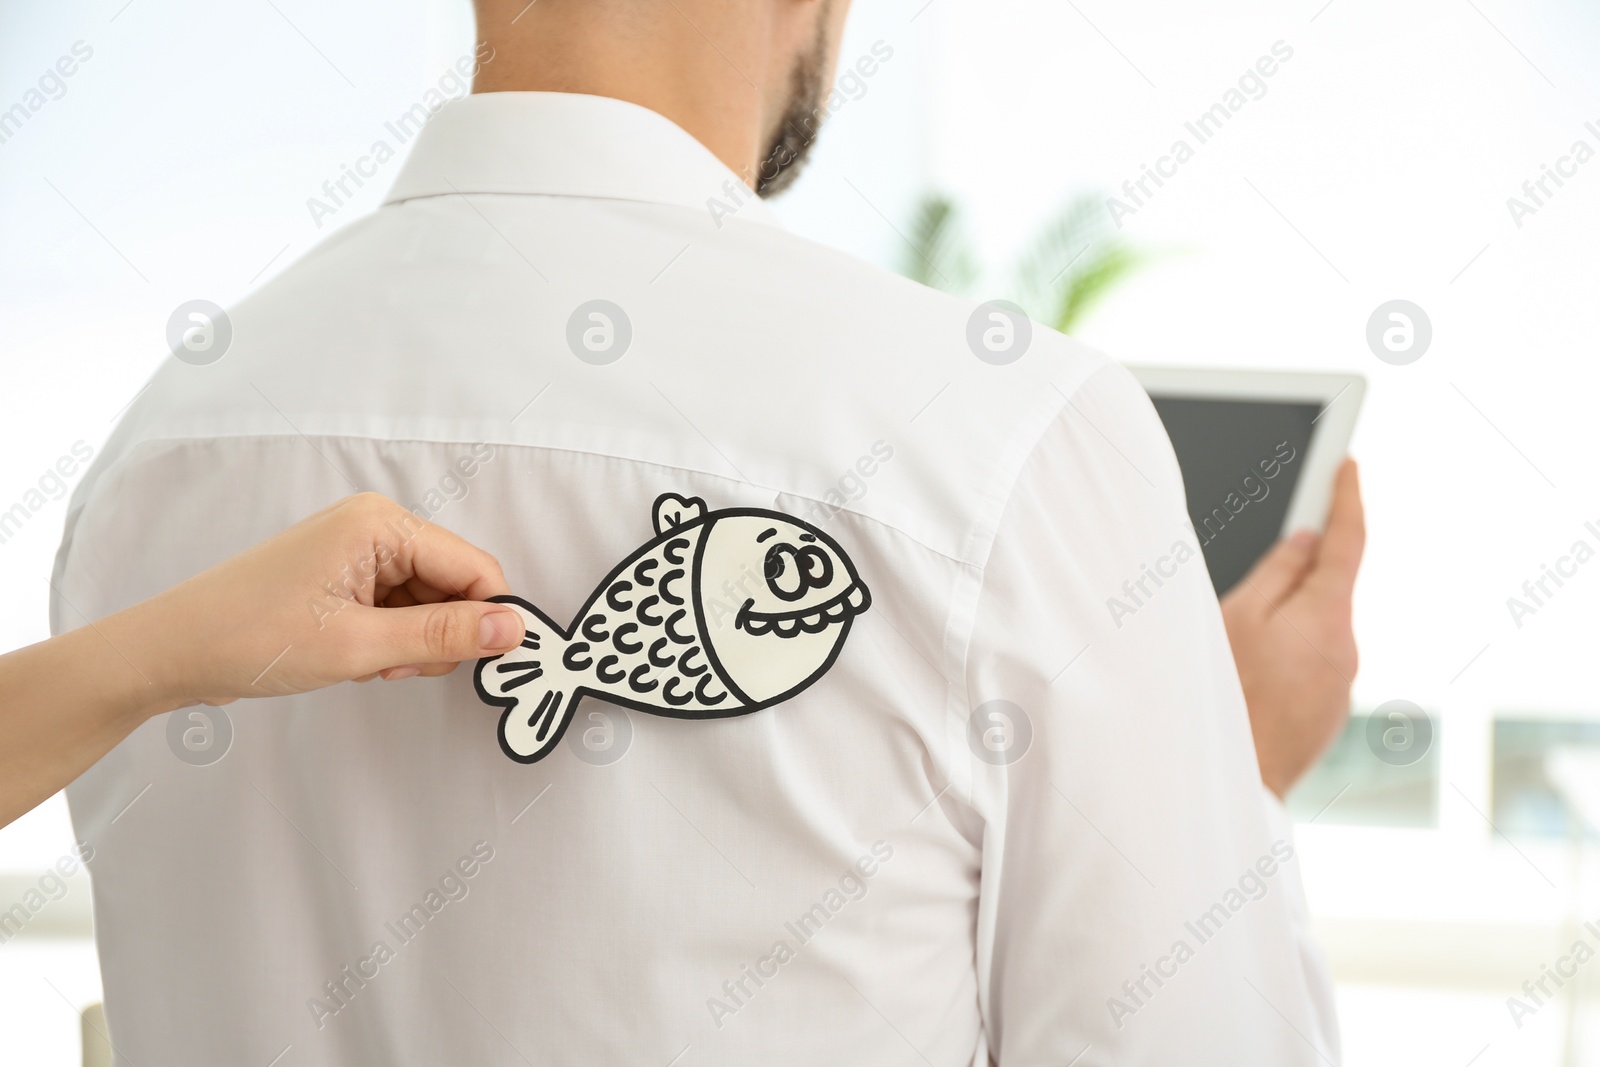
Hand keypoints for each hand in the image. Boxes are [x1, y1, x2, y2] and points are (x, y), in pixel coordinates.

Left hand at [105, 493, 525, 710]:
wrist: (170, 651)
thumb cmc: (251, 637)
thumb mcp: (360, 646)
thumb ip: (443, 635)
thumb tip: (514, 629)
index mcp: (382, 523)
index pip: (475, 568)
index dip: (488, 619)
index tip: (486, 665)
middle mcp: (374, 525)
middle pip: (454, 584)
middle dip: (440, 635)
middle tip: (396, 668)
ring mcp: (357, 550)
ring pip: (427, 601)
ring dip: (411, 643)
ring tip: (367, 664)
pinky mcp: (342, 575)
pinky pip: (397, 607)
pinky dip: (388, 640)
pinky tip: (355, 658)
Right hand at [1221, 460, 1364, 798]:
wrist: (1233, 782)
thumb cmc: (1226, 700)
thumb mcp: (1236, 619)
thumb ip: (1275, 574)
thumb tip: (1304, 543)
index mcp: (1328, 618)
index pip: (1348, 542)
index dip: (1347, 498)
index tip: (1348, 467)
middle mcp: (1348, 651)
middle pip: (1327, 591)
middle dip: (1296, 575)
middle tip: (1255, 574)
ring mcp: (1341, 687)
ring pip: (1316, 631)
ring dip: (1284, 624)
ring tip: (1236, 649)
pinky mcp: (1329, 713)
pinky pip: (1312, 666)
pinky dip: (1285, 658)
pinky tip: (1247, 680)